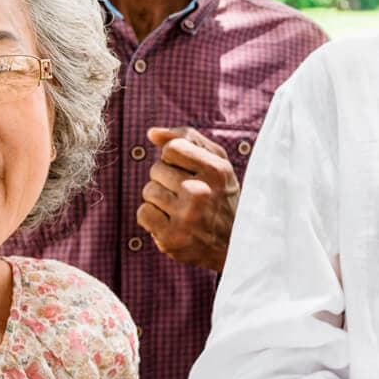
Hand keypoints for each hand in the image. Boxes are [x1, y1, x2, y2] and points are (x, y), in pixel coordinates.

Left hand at [136, 125, 239, 271]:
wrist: (235, 245)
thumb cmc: (222, 197)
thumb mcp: (217, 163)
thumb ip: (188, 138)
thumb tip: (151, 132)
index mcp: (216, 171)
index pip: (172, 148)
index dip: (174, 158)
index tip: (186, 170)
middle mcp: (201, 193)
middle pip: (156, 169)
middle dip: (166, 179)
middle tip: (186, 193)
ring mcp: (185, 217)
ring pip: (148, 191)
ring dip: (159, 198)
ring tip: (179, 207)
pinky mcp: (171, 238)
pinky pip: (143, 213)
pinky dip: (152, 217)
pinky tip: (170, 221)